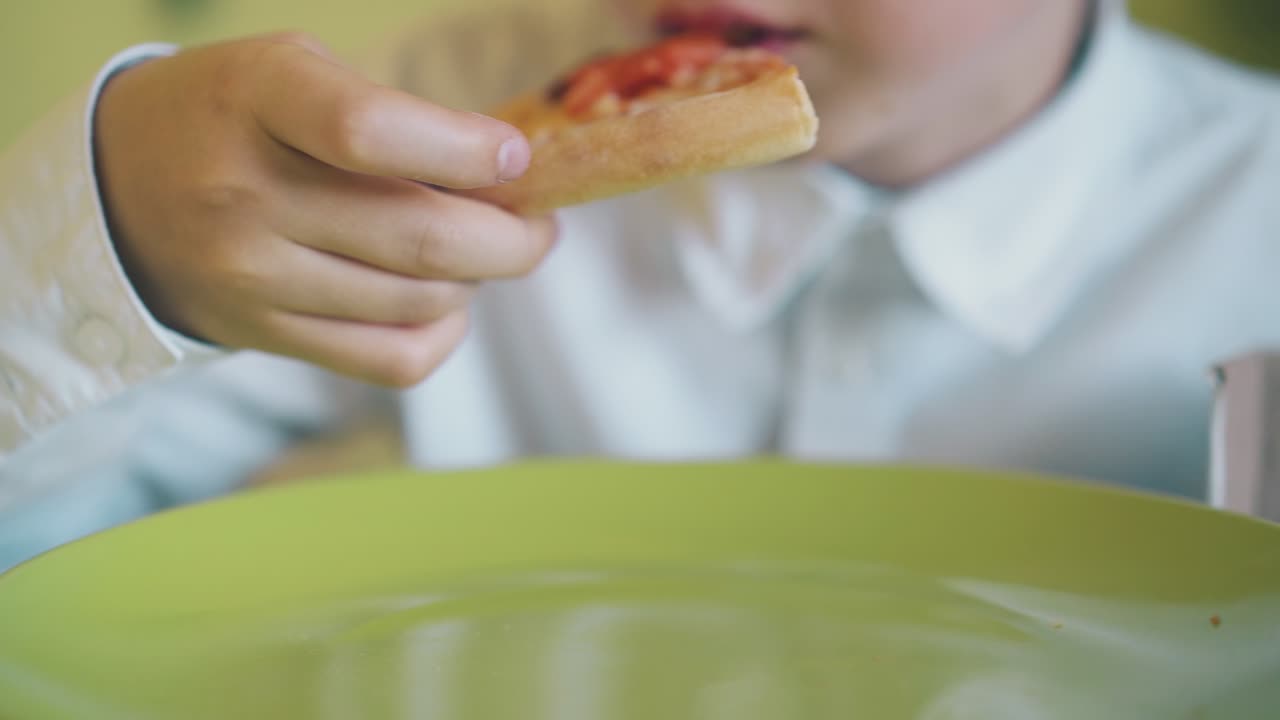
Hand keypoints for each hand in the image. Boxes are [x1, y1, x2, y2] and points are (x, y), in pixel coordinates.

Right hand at [93, 33, 555, 386]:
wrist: (120, 191)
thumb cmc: (232, 116)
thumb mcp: (292, 72)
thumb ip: (392, 114)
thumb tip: (505, 175)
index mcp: (257, 101)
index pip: (370, 132)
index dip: (466, 150)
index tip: (514, 156)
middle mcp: (248, 195)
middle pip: (422, 238)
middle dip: (512, 239)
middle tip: (538, 225)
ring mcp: (254, 277)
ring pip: (419, 302)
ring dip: (478, 280)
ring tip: (481, 252)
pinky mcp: (266, 336)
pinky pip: (392, 360)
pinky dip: (444, 336)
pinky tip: (445, 303)